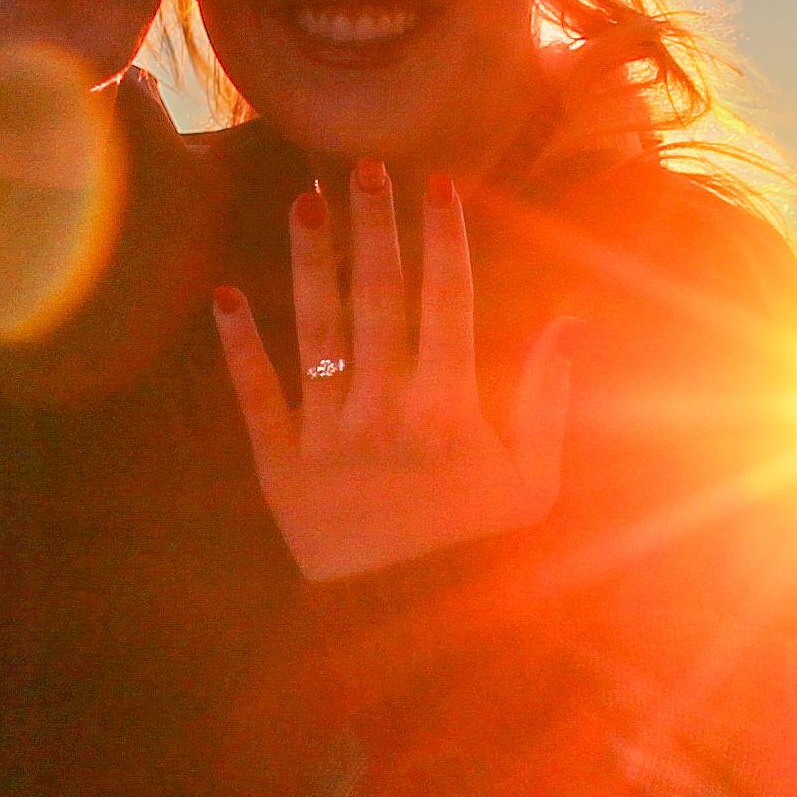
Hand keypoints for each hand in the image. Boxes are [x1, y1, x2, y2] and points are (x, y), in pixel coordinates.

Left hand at [215, 162, 577, 585]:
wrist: (410, 631)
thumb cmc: (479, 551)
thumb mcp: (534, 484)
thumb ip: (552, 398)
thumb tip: (573, 317)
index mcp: (450, 408)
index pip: (447, 302)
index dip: (443, 239)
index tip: (437, 184)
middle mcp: (386, 410)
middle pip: (377, 299)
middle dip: (372, 228)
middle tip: (359, 166)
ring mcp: (328, 436)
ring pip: (317, 333)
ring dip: (309, 264)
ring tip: (300, 203)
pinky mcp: (279, 468)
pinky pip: (256, 398)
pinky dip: (238, 348)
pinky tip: (223, 296)